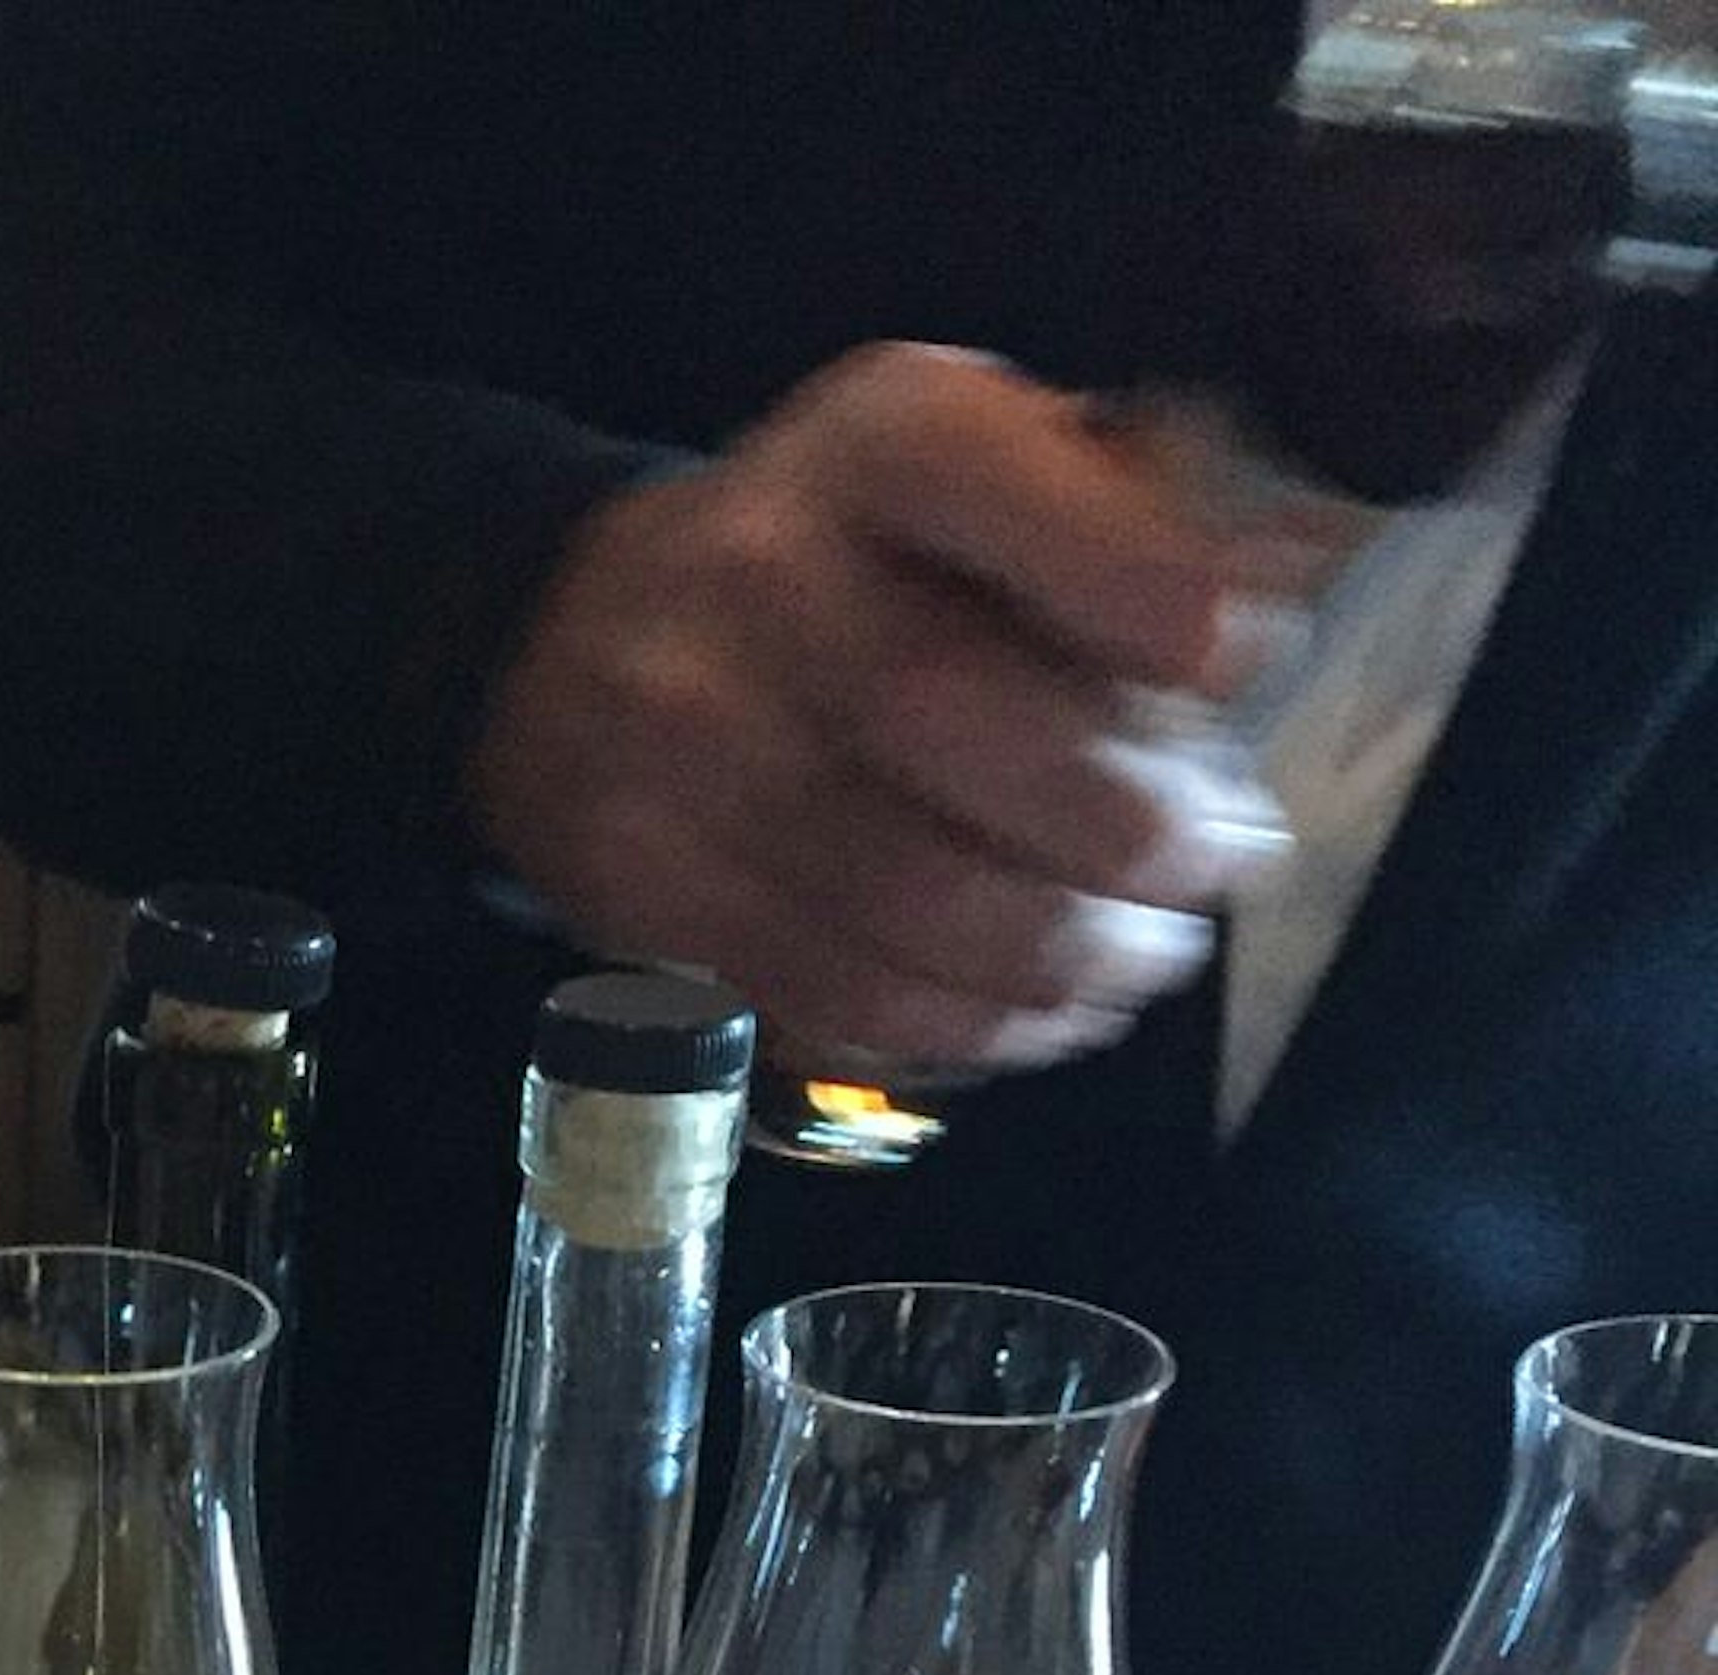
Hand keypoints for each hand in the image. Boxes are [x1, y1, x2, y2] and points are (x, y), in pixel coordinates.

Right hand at [467, 344, 1314, 1078]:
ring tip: (1142, 959)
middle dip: (1115, 822)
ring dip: (1053, 954)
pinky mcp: (652, 888)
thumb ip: (1124, 515)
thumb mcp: (977, 465)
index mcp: (870, 445)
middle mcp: (756, 579)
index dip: (1124, 579)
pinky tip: (1041, 1016)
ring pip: (892, 890)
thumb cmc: (855, 555)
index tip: (1236, 658)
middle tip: (1213, 868)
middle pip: (940, 717)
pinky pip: (825, 986)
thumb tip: (1293, 583)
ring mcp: (684, 745)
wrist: (585, 643)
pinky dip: (960, 1025)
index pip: (987, 489)